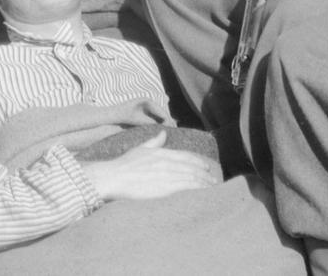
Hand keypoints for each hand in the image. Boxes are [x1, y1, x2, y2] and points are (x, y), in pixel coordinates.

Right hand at [79, 131, 218, 200]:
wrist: (113, 177)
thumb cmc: (124, 164)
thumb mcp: (140, 149)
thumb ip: (154, 142)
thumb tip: (163, 133)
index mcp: (162, 153)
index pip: (186, 157)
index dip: (198, 162)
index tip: (206, 167)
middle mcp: (167, 163)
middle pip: (191, 168)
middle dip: (204, 174)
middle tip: (213, 179)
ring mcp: (166, 175)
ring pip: (191, 178)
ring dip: (203, 183)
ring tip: (212, 188)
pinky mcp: (164, 189)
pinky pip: (185, 189)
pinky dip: (196, 190)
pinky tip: (202, 194)